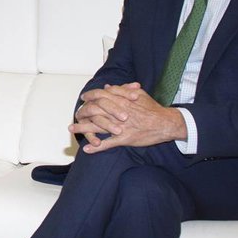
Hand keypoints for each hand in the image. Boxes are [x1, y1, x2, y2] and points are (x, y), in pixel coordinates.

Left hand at [69, 83, 186, 151]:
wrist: (165, 123)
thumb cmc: (152, 108)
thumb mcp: (138, 94)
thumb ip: (122, 90)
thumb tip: (106, 87)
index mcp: (120, 100)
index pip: (99, 96)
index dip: (89, 96)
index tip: (83, 98)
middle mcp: (117, 112)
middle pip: (93, 111)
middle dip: (82, 112)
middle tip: (76, 115)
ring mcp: (120, 126)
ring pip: (97, 127)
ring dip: (82, 129)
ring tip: (71, 130)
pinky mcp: (124, 138)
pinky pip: (107, 143)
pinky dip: (96, 147)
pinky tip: (87, 150)